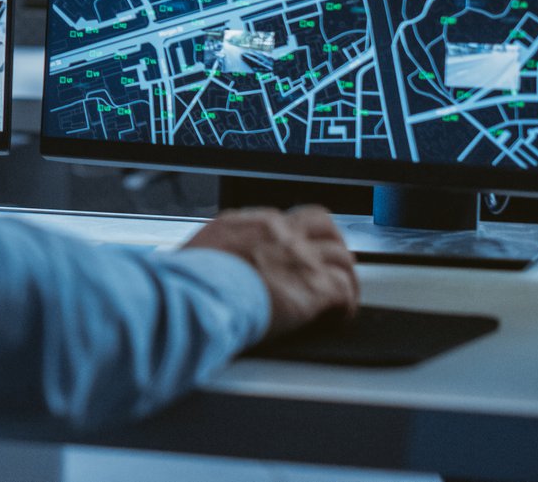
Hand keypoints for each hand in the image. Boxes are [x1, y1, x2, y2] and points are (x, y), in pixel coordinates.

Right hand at [184, 205, 359, 336]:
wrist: (199, 296)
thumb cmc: (191, 281)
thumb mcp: (201, 252)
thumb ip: (221, 252)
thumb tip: (219, 265)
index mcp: (251, 224)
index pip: (286, 221)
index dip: (297, 237)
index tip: (298, 252)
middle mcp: (281, 233)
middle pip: (322, 225)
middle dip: (331, 243)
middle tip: (332, 263)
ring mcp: (301, 257)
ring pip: (341, 256)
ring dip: (344, 275)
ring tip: (343, 294)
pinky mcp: (315, 285)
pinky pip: (344, 290)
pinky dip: (346, 304)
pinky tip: (340, 316)